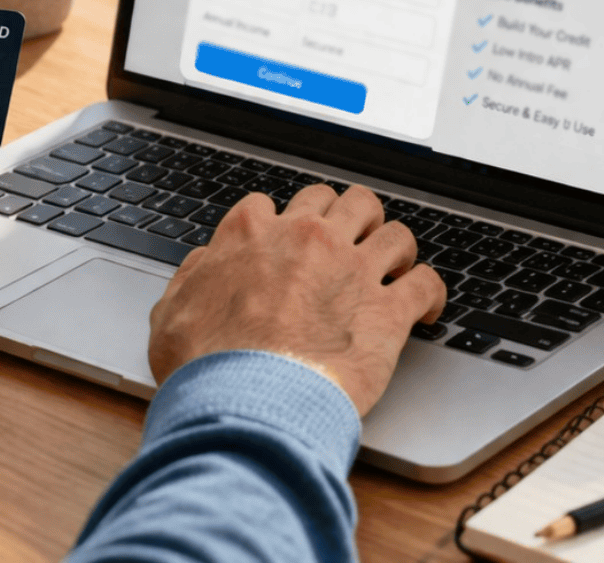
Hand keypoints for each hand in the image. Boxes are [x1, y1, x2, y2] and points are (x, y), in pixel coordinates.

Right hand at [147, 184, 445, 416]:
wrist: (247, 403)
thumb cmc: (206, 366)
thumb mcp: (171, 313)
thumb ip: (192, 279)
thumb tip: (205, 265)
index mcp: (252, 234)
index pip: (272, 204)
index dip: (281, 223)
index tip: (286, 243)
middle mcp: (308, 239)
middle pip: (341, 201)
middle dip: (345, 218)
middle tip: (347, 243)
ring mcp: (352, 270)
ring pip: (393, 230)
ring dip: (395, 247)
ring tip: (393, 266)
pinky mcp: (388, 310)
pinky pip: (427, 283)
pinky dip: (431, 293)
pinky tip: (427, 308)